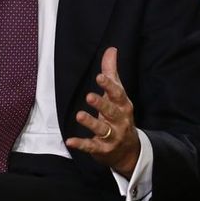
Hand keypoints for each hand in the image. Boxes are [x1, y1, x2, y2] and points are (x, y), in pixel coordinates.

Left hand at [65, 47, 139, 178]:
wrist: (129, 151)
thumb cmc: (119, 116)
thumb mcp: (117, 95)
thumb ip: (112, 72)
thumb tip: (111, 49)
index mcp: (123, 105)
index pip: (118, 94)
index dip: (109, 85)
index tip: (99, 76)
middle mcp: (120, 121)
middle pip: (111, 111)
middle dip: (101, 104)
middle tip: (89, 95)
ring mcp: (112, 136)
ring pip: (102, 129)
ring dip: (91, 123)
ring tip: (79, 115)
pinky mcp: (102, 149)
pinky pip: (91, 146)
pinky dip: (81, 144)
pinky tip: (70, 141)